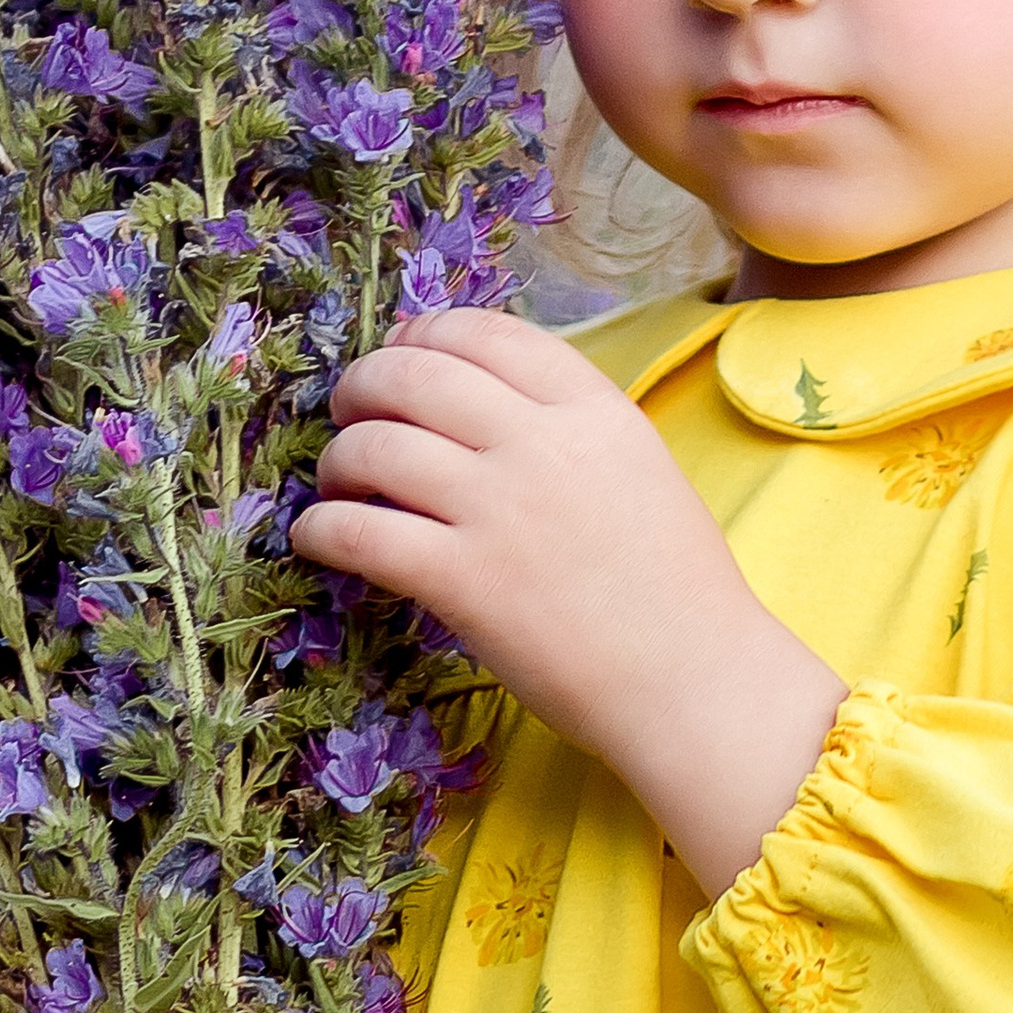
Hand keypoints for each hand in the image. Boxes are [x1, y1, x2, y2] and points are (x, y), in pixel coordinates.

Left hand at [288, 307, 845, 893]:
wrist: (694, 680)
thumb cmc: (673, 585)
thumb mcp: (636, 466)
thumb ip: (565, 423)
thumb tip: (468, 391)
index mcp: (592, 409)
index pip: (484, 332)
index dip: (423, 332)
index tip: (399, 349)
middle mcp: (541, 444)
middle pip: (415, 373)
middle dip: (364, 382)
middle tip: (349, 408)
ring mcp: (498, 511)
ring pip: (376, 446)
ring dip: (338, 458)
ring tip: (338, 480)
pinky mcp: (463, 582)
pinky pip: (359, 532)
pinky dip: (322, 528)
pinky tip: (319, 537)